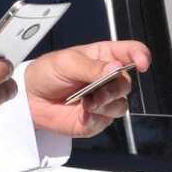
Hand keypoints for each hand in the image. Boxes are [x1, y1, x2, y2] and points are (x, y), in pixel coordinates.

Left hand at [24, 40, 150, 137]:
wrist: (31, 98)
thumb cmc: (46, 73)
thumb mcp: (65, 63)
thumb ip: (90, 66)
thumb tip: (115, 68)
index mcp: (103, 57)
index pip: (130, 52)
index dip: (140, 55)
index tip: (141, 63)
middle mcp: (108, 78)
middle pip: (127, 83)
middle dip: (113, 89)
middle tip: (94, 91)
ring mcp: (104, 99)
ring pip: (120, 104)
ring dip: (104, 104)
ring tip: (85, 103)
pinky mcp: (98, 117)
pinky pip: (106, 120)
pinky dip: (95, 117)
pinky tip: (82, 113)